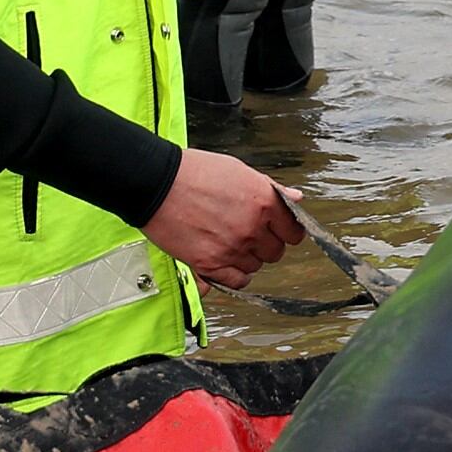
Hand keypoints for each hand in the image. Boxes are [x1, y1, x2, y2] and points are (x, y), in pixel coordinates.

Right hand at [147, 150, 303, 286]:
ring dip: (246, 258)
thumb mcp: (239, 171)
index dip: (285, 231)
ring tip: (227, 241)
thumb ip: (270, 189)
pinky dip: (234, 275)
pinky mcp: (210, 263)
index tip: (276, 230)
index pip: (294, 232)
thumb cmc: (195, 172)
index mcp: (264, 201)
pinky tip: (225, 262)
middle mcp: (253, 227)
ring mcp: (232, 247)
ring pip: (256, 266)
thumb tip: (296, 199)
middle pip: (275, 252)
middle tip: (245, 232)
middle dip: (264, 244)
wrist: (155, 182)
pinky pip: (237, 281)